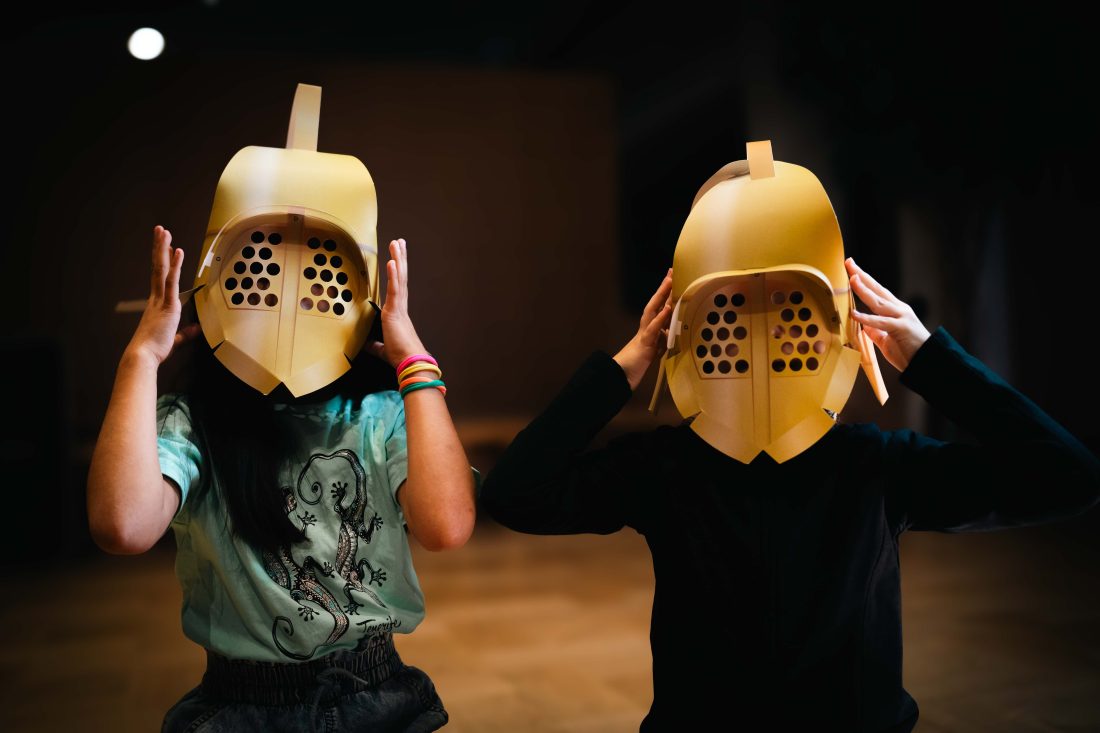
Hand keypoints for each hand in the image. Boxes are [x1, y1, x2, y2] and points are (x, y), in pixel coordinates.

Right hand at [124, 226, 199, 365]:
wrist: (143, 356)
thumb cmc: (153, 350)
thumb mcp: (174, 339)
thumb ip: (185, 333)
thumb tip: (196, 329)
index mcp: (157, 305)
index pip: (160, 278)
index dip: (163, 262)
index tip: (166, 250)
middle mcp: (156, 299)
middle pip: (157, 267)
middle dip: (159, 248)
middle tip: (160, 231)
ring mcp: (160, 300)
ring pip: (161, 269)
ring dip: (163, 248)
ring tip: (163, 231)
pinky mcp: (167, 305)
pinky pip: (171, 281)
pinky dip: (174, 265)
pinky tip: (177, 251)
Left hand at [366, 238, 427, 368]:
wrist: (411, 363)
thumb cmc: (401, 357)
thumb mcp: (382, 348)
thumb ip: (375, 343)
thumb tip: (367, 343)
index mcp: (398, 314)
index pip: (397, 288)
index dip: (397, 273)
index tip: (396, 260)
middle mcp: (400, 307)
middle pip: (401, 277)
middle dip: (400, 259)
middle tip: (399, 243)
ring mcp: (399, 308)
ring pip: (399, 278)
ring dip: (398, 259)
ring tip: (397, 243)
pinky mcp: (395, 311)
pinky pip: (395, 289)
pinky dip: (394, 275)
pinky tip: (392, 261)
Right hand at [613, 268, 673, 389]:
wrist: (621, 378)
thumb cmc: (637, 365)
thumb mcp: (655, 351)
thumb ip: (662, 340)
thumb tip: (672, 332)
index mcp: (649, 330)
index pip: (658, 308)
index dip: (665, 294)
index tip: (671, 278)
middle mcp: (646, 329)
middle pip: (655, 304)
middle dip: (663, 288)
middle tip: (671, 272)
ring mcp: (644, 335)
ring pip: (652, 312)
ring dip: (661, 297)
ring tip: (669, 282)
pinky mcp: (644, 345)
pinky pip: (653, 330)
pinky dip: (660, 319)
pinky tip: (667, 309)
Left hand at [846, 257, 930, 371]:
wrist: (928, 362)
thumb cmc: (908, 352)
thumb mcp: (887, 340)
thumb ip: (876, 332)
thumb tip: (864, 327)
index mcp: (896, 311)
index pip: (878, 292)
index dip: (865, 280)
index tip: (852, 269)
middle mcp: (899, 310)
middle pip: (877, 290)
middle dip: (862, 276)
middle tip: (849, 263)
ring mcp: (901, 317)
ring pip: (878, 301)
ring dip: (864, 290)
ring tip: (852, 279)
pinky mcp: (901, 328)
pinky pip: (881, 322)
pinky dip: (866, 318)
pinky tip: (854, 313)